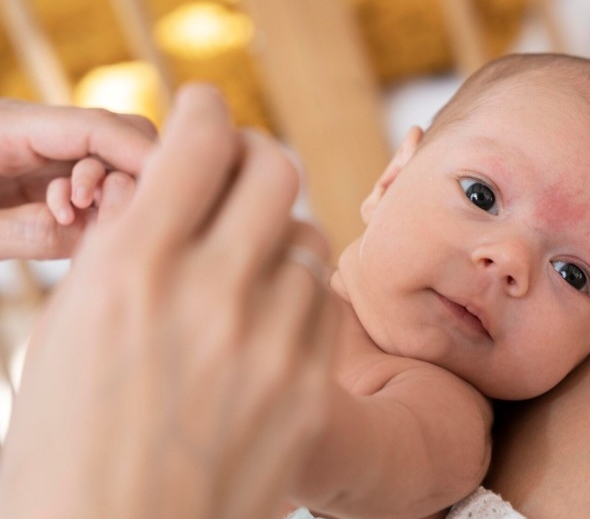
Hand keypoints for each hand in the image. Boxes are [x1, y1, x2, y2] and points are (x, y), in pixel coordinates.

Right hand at [0, 85, 337, 518]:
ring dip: (275, 238)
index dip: (205, 110)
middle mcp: (209, 294)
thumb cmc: (67, 445)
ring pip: (306, 238)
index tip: (206, 112)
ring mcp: (269, 343)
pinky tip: (267, 319)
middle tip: (237, 174)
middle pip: (275, 169)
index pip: (200, 140)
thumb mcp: (65, 331)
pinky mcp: (308, 389)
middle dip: (252, 158)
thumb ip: (123, 248)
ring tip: (244, 268)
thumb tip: (166, 188)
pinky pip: (323, 303)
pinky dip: (296, 295)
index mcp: (133, 269)